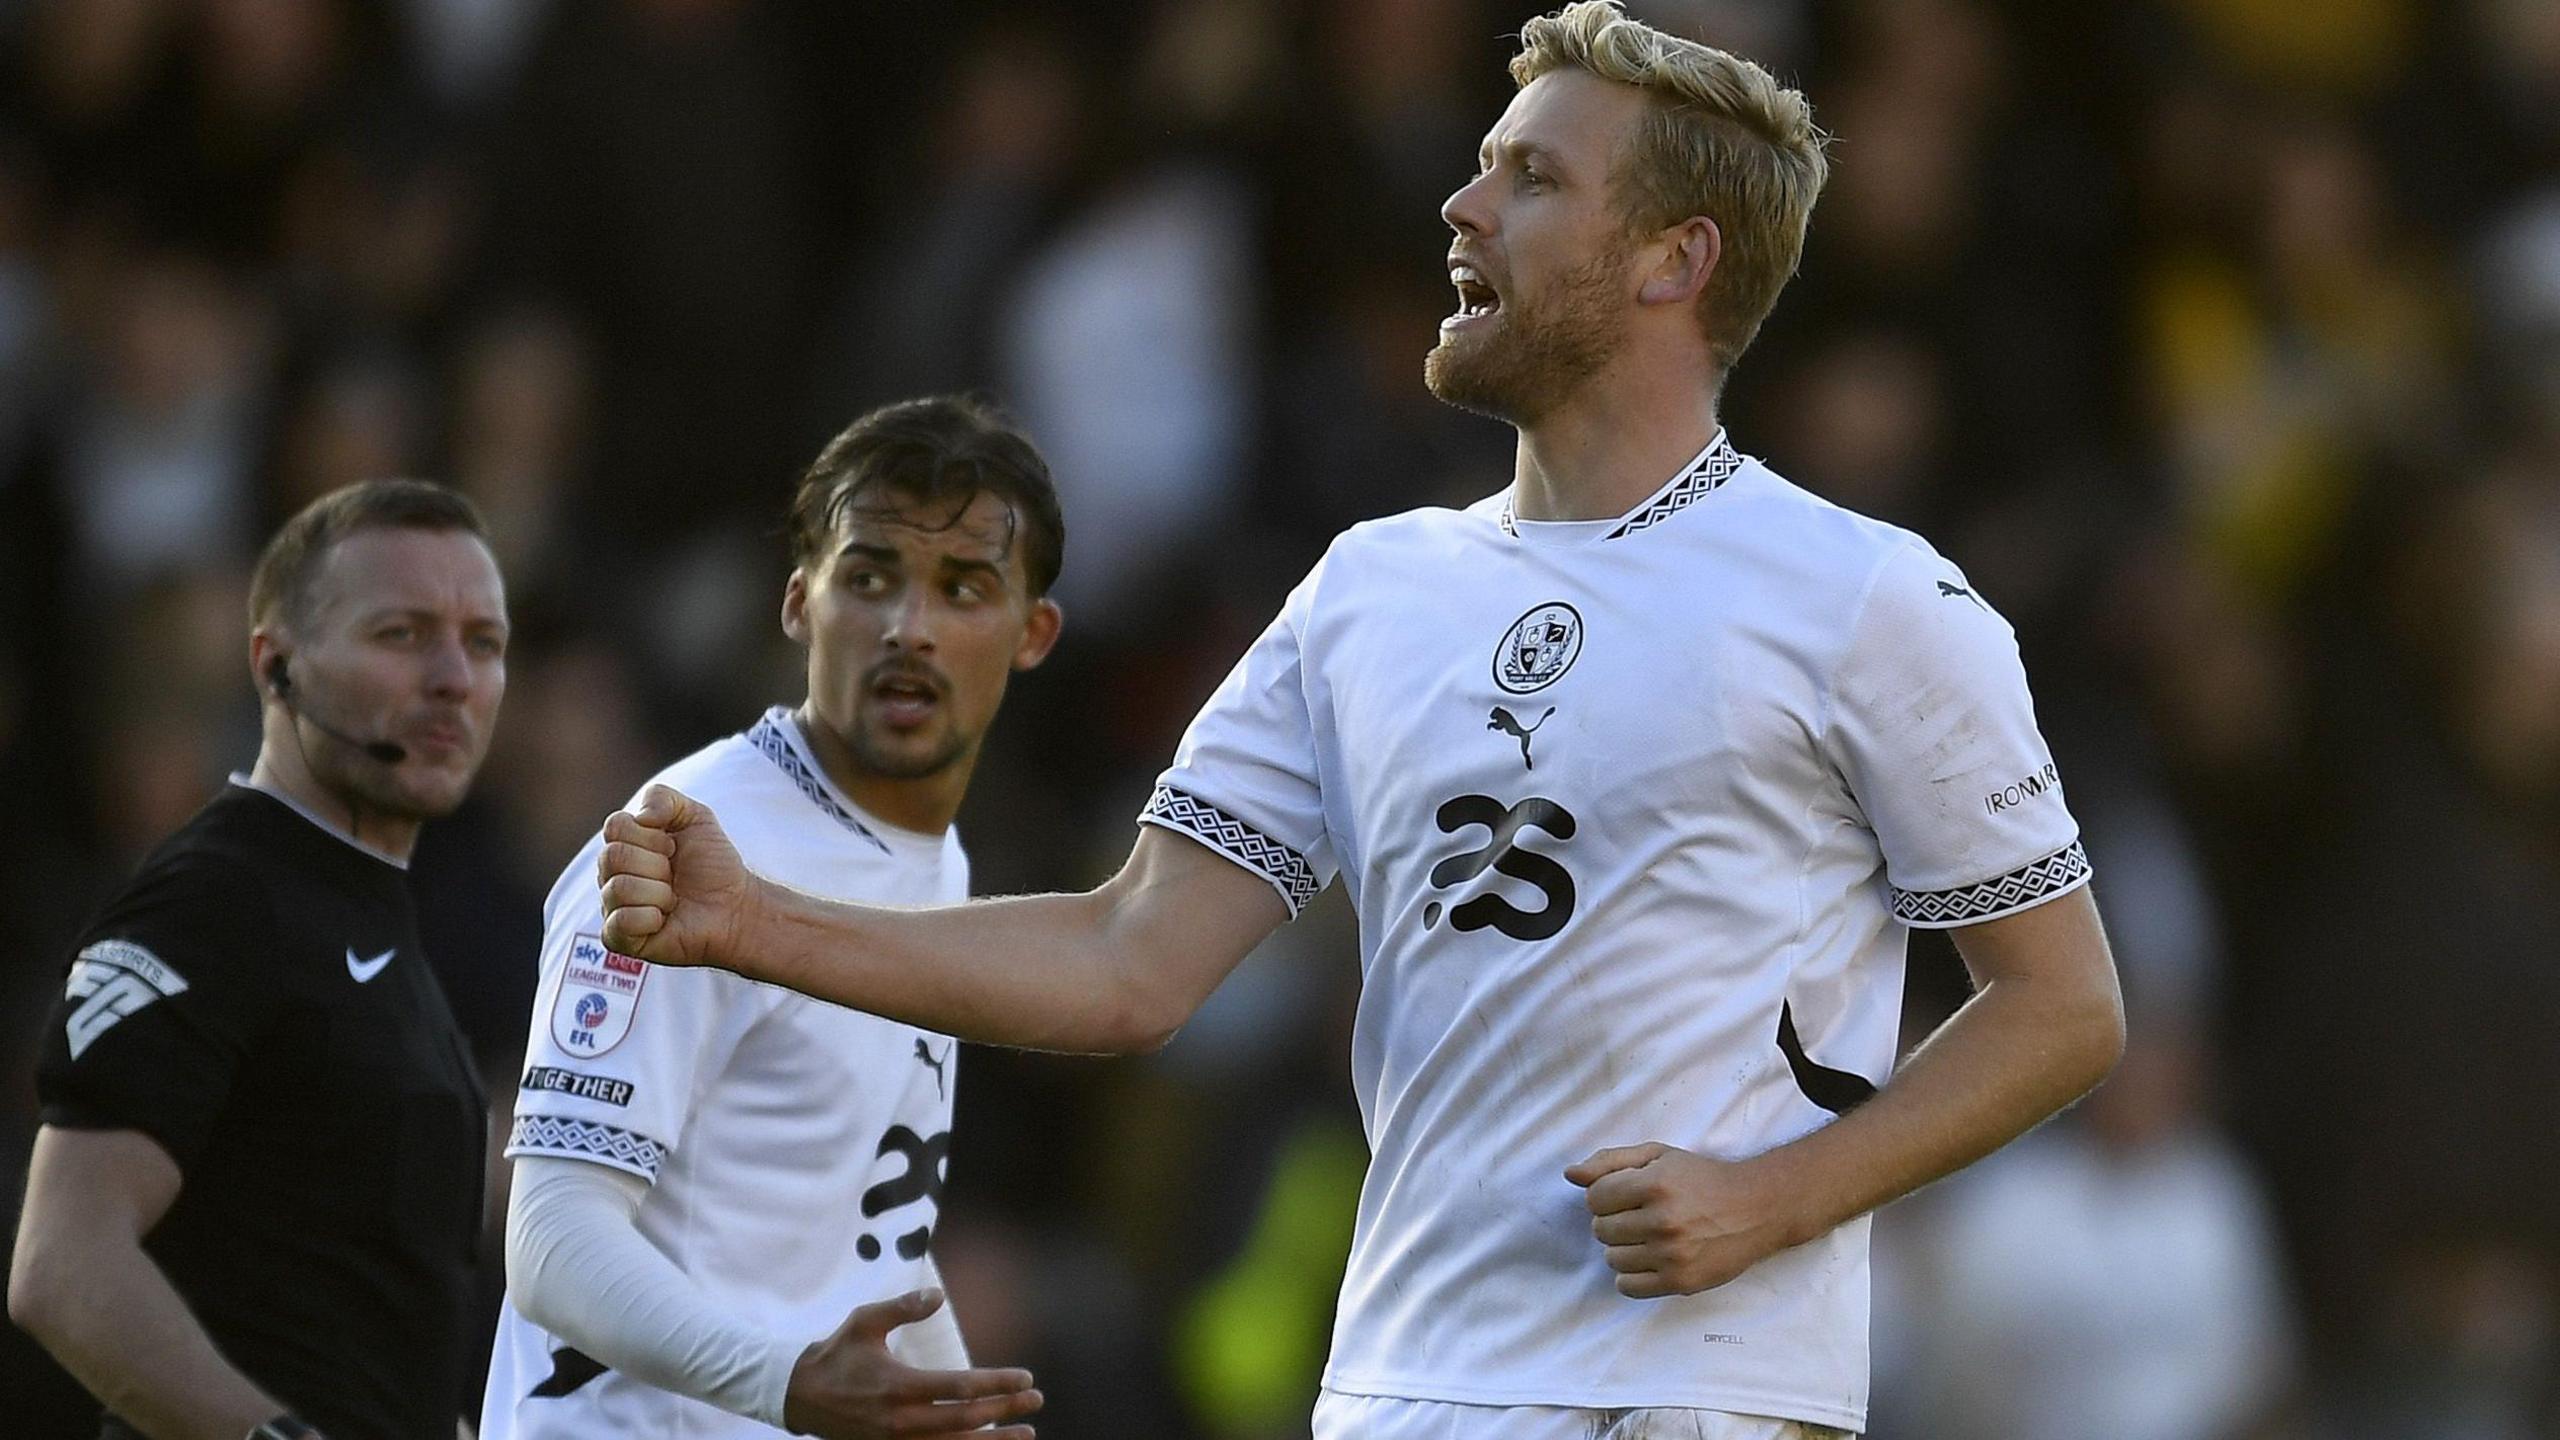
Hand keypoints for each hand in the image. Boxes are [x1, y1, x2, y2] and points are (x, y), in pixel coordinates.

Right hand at [597, 784, 757, 968]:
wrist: (736, 907)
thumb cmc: (713, 864)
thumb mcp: (696, 817)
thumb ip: (663, 798)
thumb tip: (640, 817)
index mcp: (623, 845)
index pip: (614, 826)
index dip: (651, 836)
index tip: (674, 848)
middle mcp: (610, 875)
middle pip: (613, 856)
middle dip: (657, 864)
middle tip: (675, 876)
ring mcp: (612, 907)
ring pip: (618, 887)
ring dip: (658, 892)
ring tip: (673, 899)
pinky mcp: (619, 938)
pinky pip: (621, 922)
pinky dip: (651, 918)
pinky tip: (663, 920)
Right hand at [782, 1288, 1040, 1438]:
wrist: (799, 1396)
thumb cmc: (836, 1354)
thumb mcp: (865, 1322)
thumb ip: (903, 1308)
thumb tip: (939, 1296)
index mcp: (899, 1386)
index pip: (960, 1388)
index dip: (997, 1384)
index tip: (1025, 1378)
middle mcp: (902, 1420)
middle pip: (966, 1420)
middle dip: (1006, 1411)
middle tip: (1036, 1401)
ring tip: (1026, 1435)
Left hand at [1565, 1142, 1806, 1297]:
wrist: (1756, 1209)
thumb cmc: (1702, 1179)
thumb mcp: (1658, 1156)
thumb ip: (1610, 1161)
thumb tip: (1570, 1175)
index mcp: (1655, 1184)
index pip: (1594, 1198)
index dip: (1605, 1195)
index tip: (1625, 1195)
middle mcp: (1663, 1221)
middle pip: (1601, 1229)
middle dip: (1613, 1221)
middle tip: (1639, 1215)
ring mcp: (1673, 1255)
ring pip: (1612, 1259)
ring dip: (1622, 1248)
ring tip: (1647, 1237)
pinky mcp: (1682, 1281)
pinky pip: (1628, 1287)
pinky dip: (1631, 1275)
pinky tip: (1649, 1259)